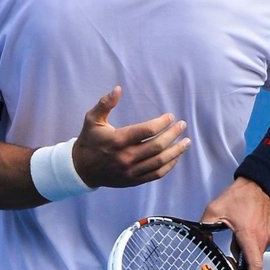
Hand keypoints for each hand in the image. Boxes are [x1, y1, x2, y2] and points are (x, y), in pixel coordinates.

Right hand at [72, 86, 189, 187]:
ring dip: (176, 151)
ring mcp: (131, 171)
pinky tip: (176, 156)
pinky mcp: (133, 180)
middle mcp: (126, 157)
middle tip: (182, 125)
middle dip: (173, 135)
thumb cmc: (89, 140)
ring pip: (160, 162)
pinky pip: (156, 174)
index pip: (147, 130)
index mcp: (118, 140)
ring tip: (187, 142)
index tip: (170, 117)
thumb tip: (118, 89)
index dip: (162, 123)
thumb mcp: (92, 119)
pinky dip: (169, 165)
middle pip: (157, 146)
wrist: (82, 168)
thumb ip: (105, 103)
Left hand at [199, 177, 269, 269]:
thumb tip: (201, 240)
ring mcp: (268, 236)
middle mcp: (262, 238)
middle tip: (228, 261)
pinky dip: (250, 245)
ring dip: (245, 253)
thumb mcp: (214, 210)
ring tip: (233, 240)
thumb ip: (205, 226)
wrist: (258, 183)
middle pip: (253, 261)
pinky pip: (259, 245)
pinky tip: (241, 233)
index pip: (254, 265)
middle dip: (241, 266)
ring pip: (256, 253)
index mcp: (249, 236)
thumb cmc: (237, 196)